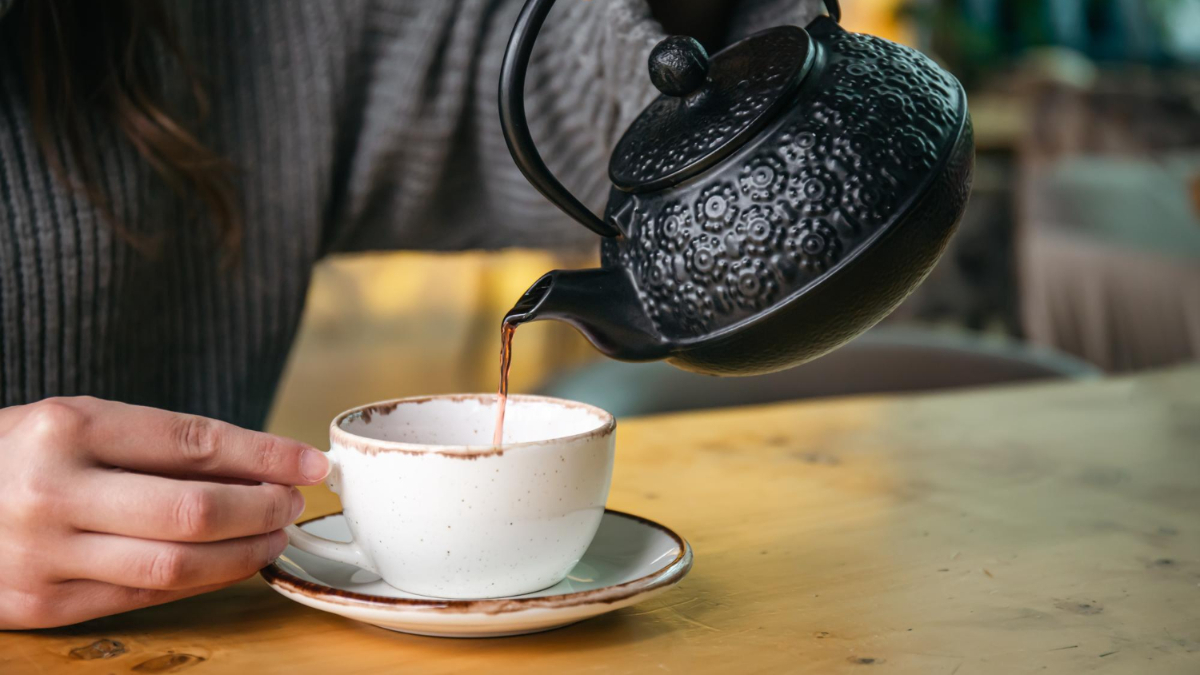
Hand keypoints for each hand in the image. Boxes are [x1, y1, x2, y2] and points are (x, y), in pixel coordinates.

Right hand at [0, 396, 329, 628]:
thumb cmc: (18, 456)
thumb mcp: (75, 422)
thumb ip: (156, 443)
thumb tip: (259, 464)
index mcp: (67, 428)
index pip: (194, 443)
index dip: (265, 456)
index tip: (310, 462)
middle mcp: (54, 491)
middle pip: (194, 509)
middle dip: (262, 507)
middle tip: (293, 501)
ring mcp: (45, 555)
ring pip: (177, 562)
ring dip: (244, 551)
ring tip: (273, 533)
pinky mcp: (42, 606)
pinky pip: (145, 595)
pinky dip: (202, 579)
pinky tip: (232, 563)